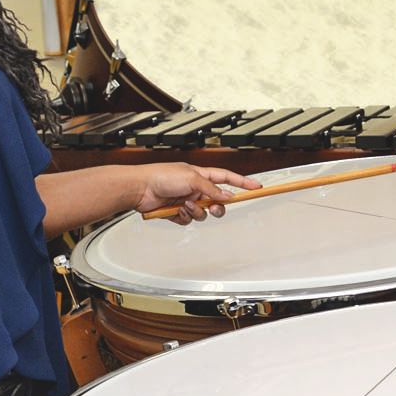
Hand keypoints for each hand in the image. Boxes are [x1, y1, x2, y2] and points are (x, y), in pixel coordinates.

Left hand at [132, 162, 260, 223]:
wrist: (139, 188)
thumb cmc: (160, 176)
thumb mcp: (191, 179)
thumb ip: (211, 189)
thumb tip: (226, 196)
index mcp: (201, 175)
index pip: (227, 178)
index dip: (242, 182)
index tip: (256, 187)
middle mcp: (195, 188)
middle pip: (217, 201)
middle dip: (216, 206)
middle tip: (214, 207)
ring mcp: (186, 200)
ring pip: (203, 213)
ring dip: (196, 211)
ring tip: (184, 205)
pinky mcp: (176, 212)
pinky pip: (188, 220)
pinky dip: (183, 217)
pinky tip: (174, 210)